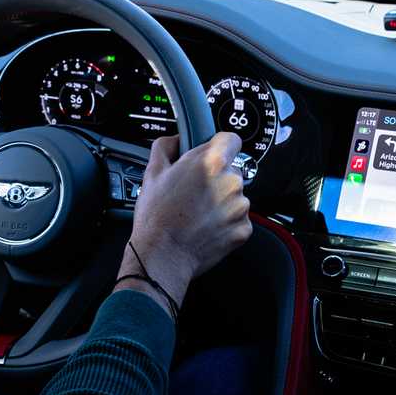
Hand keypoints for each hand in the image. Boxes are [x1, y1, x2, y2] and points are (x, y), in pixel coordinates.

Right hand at [119, 132, 251, 314]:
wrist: (163, 255)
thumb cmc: (157, 216)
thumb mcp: (152, 172)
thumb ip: (166, 146)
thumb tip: (175, 139)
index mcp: (212, 162)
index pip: (231, 139)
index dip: (220, 145)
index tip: (212, 154)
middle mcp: (231, 182)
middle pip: (231, 170)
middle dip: (216, 178)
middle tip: (194, 192)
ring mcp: (240, 207)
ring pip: (235, 196)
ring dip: (221, 201)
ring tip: (197, 213)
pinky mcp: (243, 229)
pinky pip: (238, 219)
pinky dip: (225, 222)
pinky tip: (205, 227)